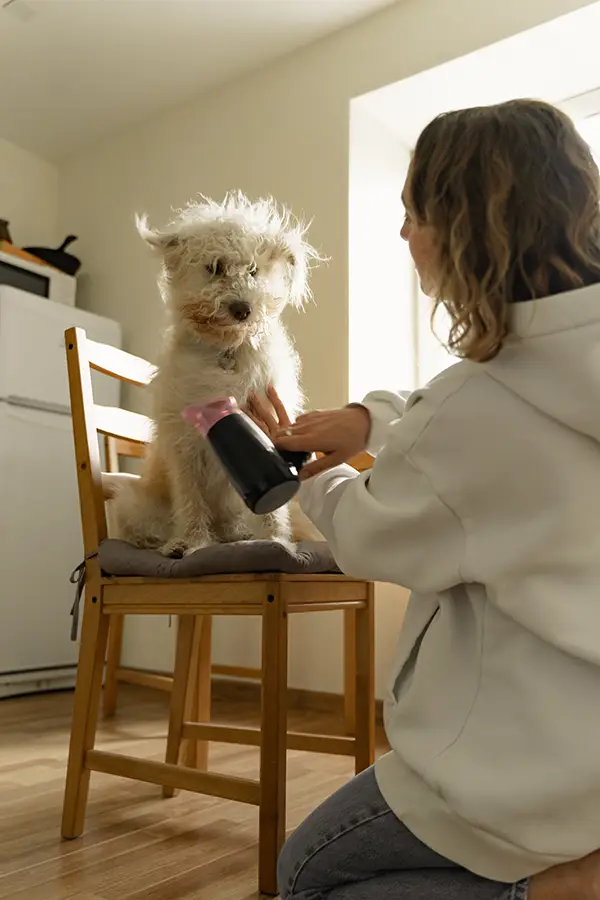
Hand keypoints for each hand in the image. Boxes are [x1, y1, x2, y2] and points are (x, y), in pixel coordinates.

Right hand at [247, 387, 370, 479]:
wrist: (364, 420)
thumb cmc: (352, 440)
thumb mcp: (336, 459)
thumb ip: (315, 468)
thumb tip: (299, 478)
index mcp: (311, 439)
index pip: (282, 442)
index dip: (274, 449)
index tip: (272, 457)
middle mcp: (307, 427)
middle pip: (282, 433)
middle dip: (277, 442)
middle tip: (279, 454)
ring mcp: (310, 418)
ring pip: (289, 426)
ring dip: (287, 435)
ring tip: (291, 447)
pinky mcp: (314, 413)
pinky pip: (298, 421)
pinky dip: (296, 428)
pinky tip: (303, 436)